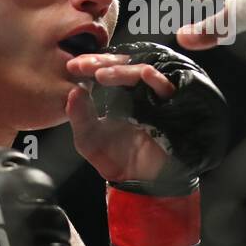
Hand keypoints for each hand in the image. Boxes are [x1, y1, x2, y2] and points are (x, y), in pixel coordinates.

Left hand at [67, 42, 228, 192]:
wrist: (138, 183)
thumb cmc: (114, 159)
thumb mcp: (88, 139)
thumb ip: (79, 116)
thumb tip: (74, 90)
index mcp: (118, 94)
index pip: (107, 69)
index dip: (92, 64)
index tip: (74, 66)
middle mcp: (137, 92)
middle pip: (125, 64)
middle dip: (104, 62)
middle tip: (85, 66)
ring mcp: (155, 98)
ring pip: (145, 71)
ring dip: (124, 69)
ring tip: (103, 73)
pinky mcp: (171, 108)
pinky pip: (168, 89)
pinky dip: (157, 79)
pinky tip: (145, 73)